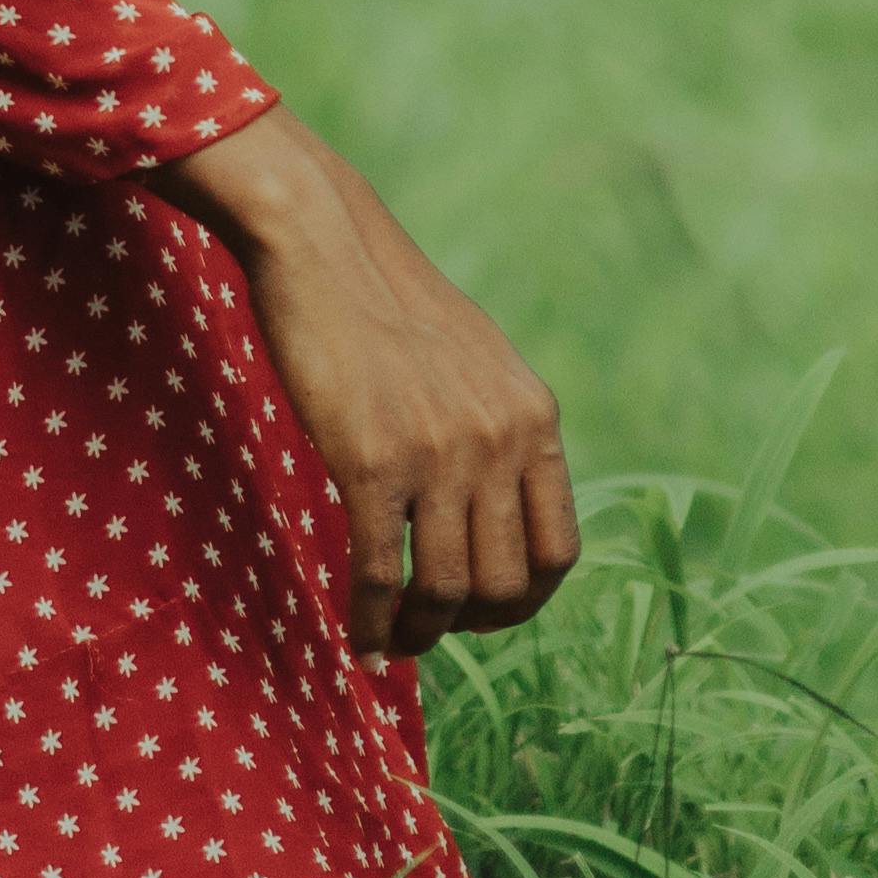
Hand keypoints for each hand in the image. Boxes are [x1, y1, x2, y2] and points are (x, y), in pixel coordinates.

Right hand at [169, 111, 577, 655]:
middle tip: (431, 628)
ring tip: (395, 638)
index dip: (523, 601)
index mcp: (534, 416)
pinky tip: (358, 637)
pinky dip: (371, 621)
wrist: (320, 240)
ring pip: (447, 591)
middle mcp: (500, 438)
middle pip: (504, 585)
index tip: (484, 612)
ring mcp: (440, 452)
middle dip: (469, 625)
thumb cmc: (383, 298)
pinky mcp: (374, 461)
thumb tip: (493, 508)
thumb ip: (496, 428)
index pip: (557, 551)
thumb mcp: (473, 359)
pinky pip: (381, 573)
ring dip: (421, 632)